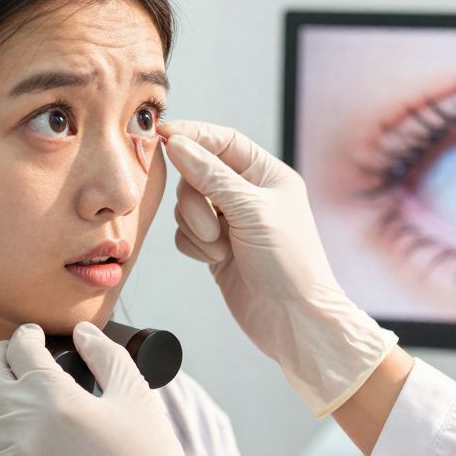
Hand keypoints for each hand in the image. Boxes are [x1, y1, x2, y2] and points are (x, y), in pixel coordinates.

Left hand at [0, 323, 205, 455]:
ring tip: (26, 393)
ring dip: (2, 396)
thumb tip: (83, 333)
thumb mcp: (137, 399)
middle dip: (0, 357)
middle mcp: (22, 427)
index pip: (20, 349)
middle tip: (18, 354)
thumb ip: (107, 357)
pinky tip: (36, 435)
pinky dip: (10, 434)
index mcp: (53, 399)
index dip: (27, 334)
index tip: (35, 334)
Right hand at [159, 119, 398, 416]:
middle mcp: (248, 194)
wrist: (293, 321)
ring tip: (219, 247)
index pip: (222, 140)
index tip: (162, 135)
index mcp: (267, 174)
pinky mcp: (216, 246)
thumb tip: (177, 143)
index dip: (192, 135)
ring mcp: (230, 221)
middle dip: (195, 198)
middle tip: (211, 224)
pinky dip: (193, 244)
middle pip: (197, 172)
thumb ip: (210, 175)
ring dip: (196, 225)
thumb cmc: (289, 264)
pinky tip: (215, 259)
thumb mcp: (250, 211)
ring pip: (187, 204)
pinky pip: (184, 232)